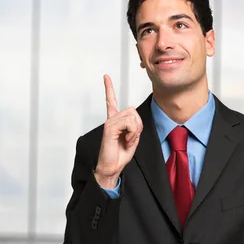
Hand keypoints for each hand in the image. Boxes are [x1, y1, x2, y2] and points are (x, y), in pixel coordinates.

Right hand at [94, 74, 142, 188]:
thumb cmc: (120, 154)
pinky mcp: (109, 128)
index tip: (105, 77)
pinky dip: (132, 133)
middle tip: (132, 137)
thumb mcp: (132, 137)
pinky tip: (125, 140)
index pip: (111, 101)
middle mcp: (111, 119)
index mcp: (115, 121)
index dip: (109, 88)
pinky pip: (128, 123)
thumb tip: (133, 119)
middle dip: (138, 124)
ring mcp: (110, 123)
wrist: (112, 167)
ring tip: (128, 140)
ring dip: (135, 130)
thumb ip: (134, 125)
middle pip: (132, 110)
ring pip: (131, 116)